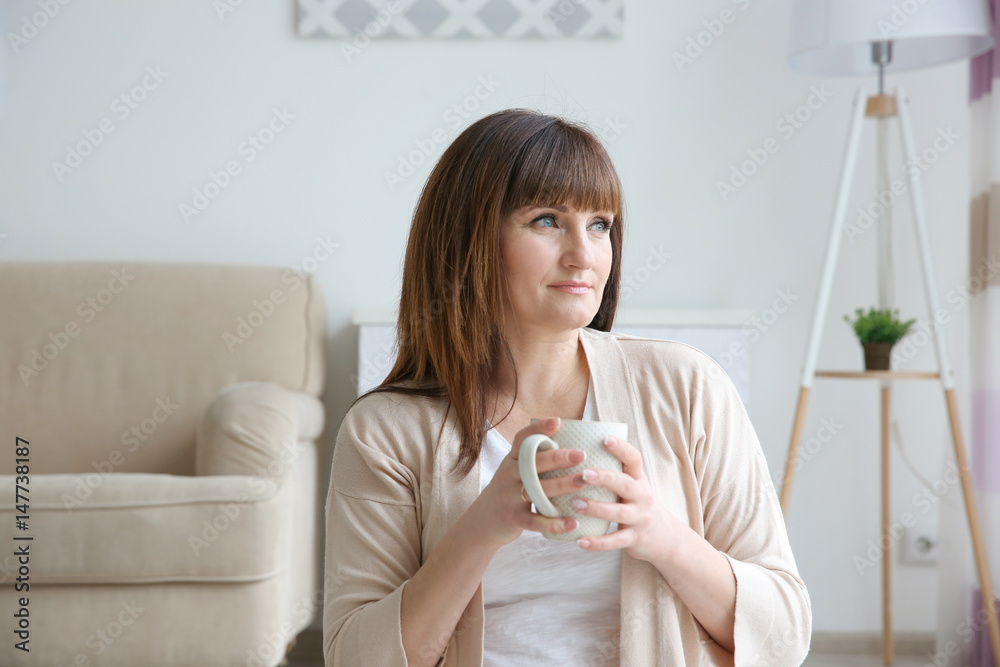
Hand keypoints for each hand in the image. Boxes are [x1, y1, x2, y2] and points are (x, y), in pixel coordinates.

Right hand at [466, 417, 586, 550]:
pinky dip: (555, 523)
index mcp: (511, 460)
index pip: (522, 439)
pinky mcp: (513, 518)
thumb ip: (534, 461)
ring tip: (583, 481)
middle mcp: (508, 475)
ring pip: (537, 490)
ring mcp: (509, 497)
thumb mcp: (515, 471)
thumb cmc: (509, 491)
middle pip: (532, 463)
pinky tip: (573, 523)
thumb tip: (571, 446)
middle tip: (581, 454)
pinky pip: (536, 521)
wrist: (482, 521)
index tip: (558, 421)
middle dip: (558, 457)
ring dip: (562, 485)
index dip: (538, 429)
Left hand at [571, 435, 681, 563]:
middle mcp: (642, 497)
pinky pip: (615, 541)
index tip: (605, 438)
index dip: (621, 448)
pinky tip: (579, 541)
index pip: (634, 460)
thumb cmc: (638, 505)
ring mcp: (640, 519)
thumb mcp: (633, 486)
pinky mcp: (635, 539)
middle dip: (605, 478)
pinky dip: (597, 542)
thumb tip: (581, 451)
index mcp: (639, 480)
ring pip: (619, 513)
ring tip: (575, 504)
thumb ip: (615, 472)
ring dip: (596, 509)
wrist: (664, 537)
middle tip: (583, 474)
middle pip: (626, 485)